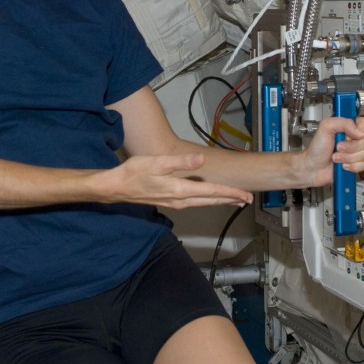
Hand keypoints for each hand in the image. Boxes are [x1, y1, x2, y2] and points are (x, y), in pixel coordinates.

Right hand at [92, 153, 253, 208]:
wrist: (116, 187)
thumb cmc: (134, 173)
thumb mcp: (157, 162)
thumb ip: (181, 162)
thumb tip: (201, 160)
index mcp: (180, 190)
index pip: (212, 192)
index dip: (230, 193)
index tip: (245, 195)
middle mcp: (180, 200)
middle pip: (211, 201)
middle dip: (230, 200)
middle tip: (247, 200)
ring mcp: (175, 203)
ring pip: (204, 203)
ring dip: (220, 201)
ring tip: (234, 200)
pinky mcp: (170, 202)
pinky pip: (195, 203)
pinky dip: (207, 200)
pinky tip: (209, 198)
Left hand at [298, 116, 363, 187]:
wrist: (312, 168)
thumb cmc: (316, 149)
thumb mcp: (325, 127)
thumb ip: (342, 122)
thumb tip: (357, 130)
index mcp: (347, 128)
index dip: (362, 129)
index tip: (352, 135)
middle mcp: (353, 139)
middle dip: (350, 147)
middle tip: (338, 147)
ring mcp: (355, 152)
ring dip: (347, 158)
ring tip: (336, 157)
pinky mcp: (355, 164)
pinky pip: (363, 165)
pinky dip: (351, 166)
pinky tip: (342, 165)